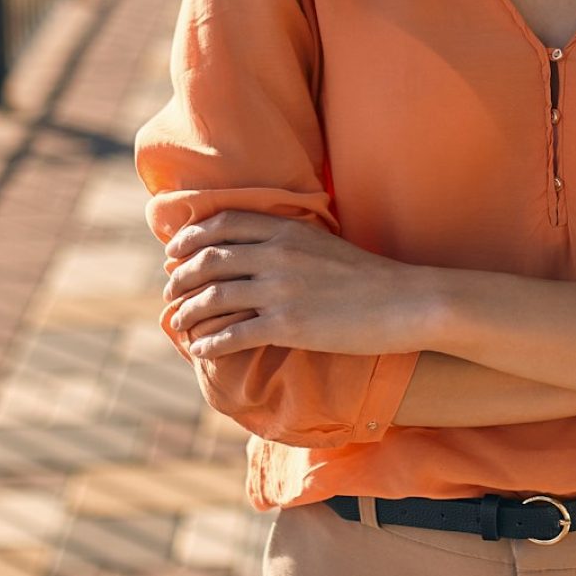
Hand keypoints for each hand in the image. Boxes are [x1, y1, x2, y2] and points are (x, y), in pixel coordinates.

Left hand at [161, 211, 431, 358]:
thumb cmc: (367, 276)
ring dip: (187, 313)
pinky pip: (233, 334)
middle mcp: (276, 253)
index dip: (189, 238)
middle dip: (180, 278)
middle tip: (170, 293)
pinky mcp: (289, 325)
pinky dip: (209, 343)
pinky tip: (201, 350)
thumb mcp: (322, 242)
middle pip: (208, 260)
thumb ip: (288, 240)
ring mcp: (281, 289)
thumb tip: (256, 249)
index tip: (174, 253)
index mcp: (285, 228)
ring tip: (179, 324)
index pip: (220, 224)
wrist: (404, 301)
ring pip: (213, 297)